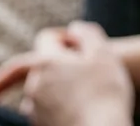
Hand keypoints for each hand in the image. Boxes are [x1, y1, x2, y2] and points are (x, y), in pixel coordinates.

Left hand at [0, 23, 133, 125]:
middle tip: (82, 68)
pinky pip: (44, 109)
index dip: (64, 36)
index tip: (79, 42)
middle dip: (57, 62)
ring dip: (56, 84)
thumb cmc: (105, 93)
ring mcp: (34, 109)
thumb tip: (74, 28)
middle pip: (41, 63)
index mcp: (46, 61)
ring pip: (41, 88)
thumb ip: (87, 33)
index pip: (46, 37)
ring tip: (83, 90)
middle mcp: (34, 85)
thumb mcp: (103, 52)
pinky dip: (56, 105)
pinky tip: (78, 107)